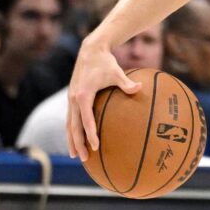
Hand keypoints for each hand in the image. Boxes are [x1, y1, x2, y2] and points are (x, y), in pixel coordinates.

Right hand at [66, 40, 140, 158]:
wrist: (90, 50)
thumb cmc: (106, 62)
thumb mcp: (117, 72)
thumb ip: (127, 83)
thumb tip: (140, 88)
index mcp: (83, 95)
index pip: (87, 120)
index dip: (91, 134)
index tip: (96, 147)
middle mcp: (74, 99)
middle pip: (73, 127)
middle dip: (77, 143)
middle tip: (83, 159)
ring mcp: (71, 99)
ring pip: (69, 124)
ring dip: (71, 140)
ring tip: (74, 155)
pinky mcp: (72, 98)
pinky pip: (71, 118)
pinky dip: (72, 130)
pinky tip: (76, 140)